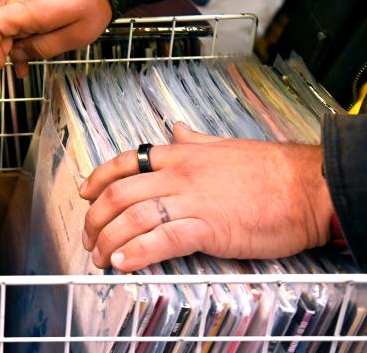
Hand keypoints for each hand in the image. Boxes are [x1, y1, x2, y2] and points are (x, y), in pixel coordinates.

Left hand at [80, 123, 335, 271]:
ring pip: (134, 216)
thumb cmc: (271, 170)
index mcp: (180, 154)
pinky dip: (137, 252)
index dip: (98, 178)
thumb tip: (177, 129)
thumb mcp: (224, 145)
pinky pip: (161, 239)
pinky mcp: (208, 227)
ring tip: (100, 257)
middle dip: (96, 217)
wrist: (306, 187)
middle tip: (89, 237)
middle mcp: (178, 174)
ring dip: (110, 238)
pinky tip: (124, 263)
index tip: (84, 194)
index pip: (125, 162)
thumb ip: (195, 140)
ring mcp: (192, 200)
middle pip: (120, 193)